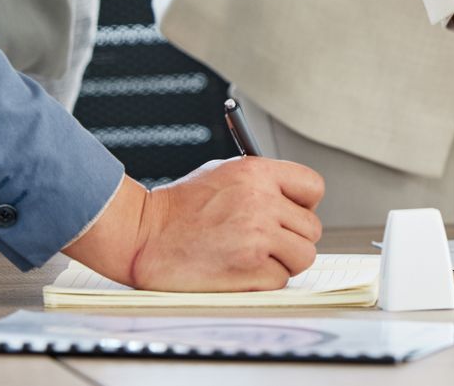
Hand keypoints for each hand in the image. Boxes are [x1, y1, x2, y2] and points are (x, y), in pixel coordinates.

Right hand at [64, 161, 323, 292]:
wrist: (141, 235)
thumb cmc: (177, 209)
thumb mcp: (223, 174)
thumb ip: (262, 184)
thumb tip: (293, 203)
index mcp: (258, 173)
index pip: (313, 187)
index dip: (304, 205)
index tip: (291, 215)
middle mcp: (262, 201)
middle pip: (311, 228)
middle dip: (292, 239)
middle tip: (266, 243)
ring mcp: (258, 236)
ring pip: (303, 256)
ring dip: (283, 262)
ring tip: (252, 258)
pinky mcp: (249, 268)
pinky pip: (280, 280)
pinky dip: (263, 281)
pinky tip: (238, 271)